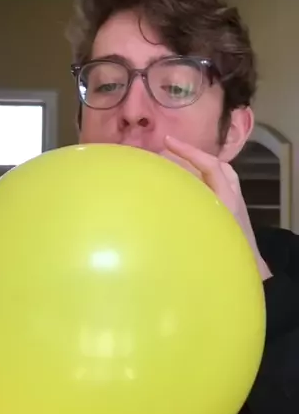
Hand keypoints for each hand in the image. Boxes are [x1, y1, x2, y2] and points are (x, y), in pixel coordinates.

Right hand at [163, 135, 271, 280]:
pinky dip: (201, 184)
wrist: (252, 272)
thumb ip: (188, 219)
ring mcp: (233, 205)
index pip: (210, 166)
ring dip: (198, 169)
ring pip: (218, 177)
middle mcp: (232, 197)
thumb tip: (162, 204)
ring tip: (177, 168)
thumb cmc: (229, 256)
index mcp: (226, 199)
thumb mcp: (207, 235)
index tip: (167, 141)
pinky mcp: (231, 213)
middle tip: (168, 153)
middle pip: (215, 166)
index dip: (189, 151)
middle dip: (193, 156)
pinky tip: (186, 193)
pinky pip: (216, 190)